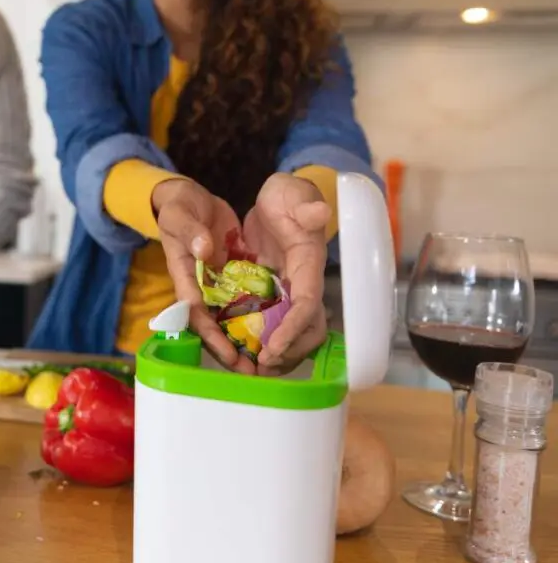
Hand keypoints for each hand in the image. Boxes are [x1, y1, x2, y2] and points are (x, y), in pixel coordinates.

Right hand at [152, 179, 250, 372]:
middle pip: (211, 325)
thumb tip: (204, 250)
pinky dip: (252, 318)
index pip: (194, 311)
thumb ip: (190, 231)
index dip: (210, 335)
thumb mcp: (179, 214)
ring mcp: (214, 283)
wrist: (187, 200)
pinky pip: (241, 302)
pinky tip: (272, 333)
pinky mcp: (228, 276)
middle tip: (250, 372)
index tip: (227, 353)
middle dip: (228, 350)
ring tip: (263, 363)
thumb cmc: (178, 207)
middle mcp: (199, 286)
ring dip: (242, 341)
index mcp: (184, 274)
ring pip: (227, 319)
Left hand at [242, 172, 332, 375]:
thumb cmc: (286, 194)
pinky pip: (269, 323)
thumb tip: (320, 213)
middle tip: (260, 367)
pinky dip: (258, 340)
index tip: (274, 347)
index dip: (293, 328)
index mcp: (307, 262)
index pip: (307, 303)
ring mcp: (287, 290)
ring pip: (288, 331)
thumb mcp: (291, 193)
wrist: (279, 197)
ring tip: (250, 369)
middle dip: (287, 350)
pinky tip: (240, 352)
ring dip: (275, 353)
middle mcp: (300, 282)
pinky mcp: (271, 292)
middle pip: (304, 327)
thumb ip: (304, 205)